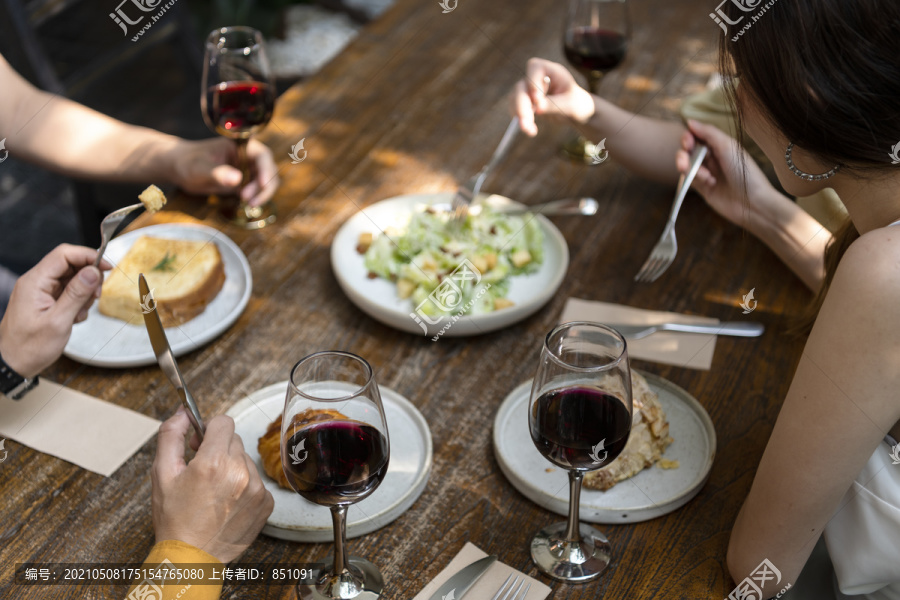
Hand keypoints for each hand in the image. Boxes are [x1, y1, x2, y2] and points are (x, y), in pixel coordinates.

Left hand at [0, 245, 109, 377]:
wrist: (13, 363)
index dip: (88, 256)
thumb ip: (77, 294)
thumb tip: (93, 271)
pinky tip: (74, 317)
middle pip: (70, 265)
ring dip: (83, 293)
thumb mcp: (58, 321)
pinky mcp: (45, 300)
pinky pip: (68, 292)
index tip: (106, 267)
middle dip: (88, 278)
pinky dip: (77, 302)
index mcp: (35, 282)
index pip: (64, 254)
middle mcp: (36, 282)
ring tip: (80, 312)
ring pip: (72, 279)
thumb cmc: (29, 347)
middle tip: (95, 296)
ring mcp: (40, 291)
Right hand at [151, 410, 273, 563]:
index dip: (209, 429)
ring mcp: (257, 489)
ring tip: (214, 491)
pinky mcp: (267, 503)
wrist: (192, 558)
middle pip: (234, 440)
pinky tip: (227, 502)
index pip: (223, 421)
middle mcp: (240, 473)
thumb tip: (183, 413)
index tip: (201, 441)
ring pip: (245, 460)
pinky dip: (244, 486)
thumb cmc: (175, 519)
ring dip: (232, 468)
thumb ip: (171, 436)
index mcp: (213, 462)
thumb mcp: (162, 473)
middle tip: (202, 469)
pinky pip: (257, 481)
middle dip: (218, 449)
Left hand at [169, 138, 279, 206]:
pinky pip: (258, 190)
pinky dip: (256, 198)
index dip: (266, 169)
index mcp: (239, 145)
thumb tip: (237, 180)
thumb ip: (218, 173)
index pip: (261, 155)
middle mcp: (247, 155)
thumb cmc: (187, 163)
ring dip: (261, 194)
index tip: (263, 184)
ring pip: (265, 181)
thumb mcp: (200, 169)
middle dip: (263, 186)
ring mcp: (247, 168)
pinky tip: (247, 205)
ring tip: (248, 204)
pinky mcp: (244, 180)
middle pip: (268, 169)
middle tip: (248, 200)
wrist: (179, 168)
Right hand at [509, 58, 595, 136]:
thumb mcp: (570, 105)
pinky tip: (530, 130)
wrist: (576, 112)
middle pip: (521, 86)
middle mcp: (538, 77)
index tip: (537, 100)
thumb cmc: (578, 104)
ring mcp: (529, 89)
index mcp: (552, 71)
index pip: (535, 68)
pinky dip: (521, 120)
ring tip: (530, 131)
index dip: (533, 82)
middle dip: (522, 105)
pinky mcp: (525, 101)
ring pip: (515, 98)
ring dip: (519, 115)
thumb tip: (537, 108)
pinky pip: (516, 108)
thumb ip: (554, 104)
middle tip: (526, 122)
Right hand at [676, 120, 777, 230]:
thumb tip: (690, 121)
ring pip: (687, 165)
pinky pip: (690, 180)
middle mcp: (712, 157)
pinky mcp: (702, 188)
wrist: (752, 202)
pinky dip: (696, 180)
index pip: (696, 136)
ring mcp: (706, 173)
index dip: (688, 138)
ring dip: (692, 170)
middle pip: (687, 151)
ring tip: (705, 177)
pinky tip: (710, 183)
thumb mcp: (727, 146)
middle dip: (684, 155)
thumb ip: (708, 133)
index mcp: (719, 145)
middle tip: (684, 163)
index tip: (688, 142)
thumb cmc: (744, 172)